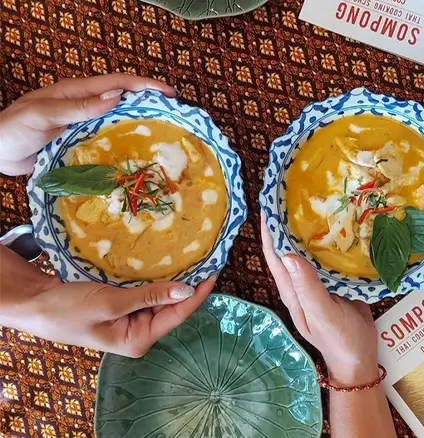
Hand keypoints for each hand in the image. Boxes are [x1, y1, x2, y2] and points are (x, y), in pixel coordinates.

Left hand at [0, 75, 174, 174]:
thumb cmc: (11, 129)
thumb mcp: (43, 115)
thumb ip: (79, 107)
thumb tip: (117, 97)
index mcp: (75, 91)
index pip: (117, 83)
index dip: (144, 85)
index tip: (169, 93)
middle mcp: (81, 105)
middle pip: (121, 99)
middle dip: (148, 101)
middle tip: (174, 113)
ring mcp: (78, 125)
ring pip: (115, 120)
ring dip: (137, 123)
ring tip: (162, 134)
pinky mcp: (74, 144)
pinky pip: (102, 141)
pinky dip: (120, 144)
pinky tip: (133, 156)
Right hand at [1, 245, 213, 356]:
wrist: (37, 305)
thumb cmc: (70, 309)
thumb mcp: (112, 303)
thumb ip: (149, 296)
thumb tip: (186, 289)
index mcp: (138, 340)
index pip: (178, 313)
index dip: (199, 292)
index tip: (216, 269)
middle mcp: (139, 332)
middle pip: (173, 304)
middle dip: (190, 282)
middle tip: (210, 254)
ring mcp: (131, 319)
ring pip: (161, 295)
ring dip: (175, 277)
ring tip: (197, 254)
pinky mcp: (122, 305)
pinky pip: (147, 290)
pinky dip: (157, 277)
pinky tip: (169, 260)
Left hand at [260, 213, 378, 386]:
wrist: (360, 360)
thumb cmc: (339, 340)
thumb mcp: (322, 315)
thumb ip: (308, 288)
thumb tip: (288, 256)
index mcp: (292, 291)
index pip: (274, 255)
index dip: (268, 230)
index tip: (268, 202)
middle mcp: (301, 283)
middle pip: (287, 249)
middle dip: (285, 223)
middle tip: (290, 192)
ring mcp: (318, 283)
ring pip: (306, 250)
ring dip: (306, 228)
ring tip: (312, 200)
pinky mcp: (335, 281)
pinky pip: (326, 256)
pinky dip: (328, 239)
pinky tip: (338, 224)